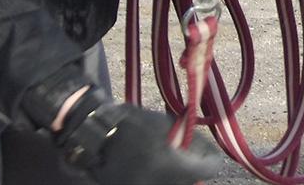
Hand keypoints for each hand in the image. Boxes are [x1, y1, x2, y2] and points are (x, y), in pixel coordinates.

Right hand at [24, 70, 222, 184]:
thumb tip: (202, 149)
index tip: (207, 151)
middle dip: (193, 169)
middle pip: (190, 181)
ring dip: (176, 175)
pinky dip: (158, 179)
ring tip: (168, 160)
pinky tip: (152, 166)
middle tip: (188, 154)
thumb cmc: (131, 124)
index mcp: (172, 168)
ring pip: (173, 184)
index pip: (208, 170)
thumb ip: (187, 140)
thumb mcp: (165, 126)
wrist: (93, 135)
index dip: (210, 158)